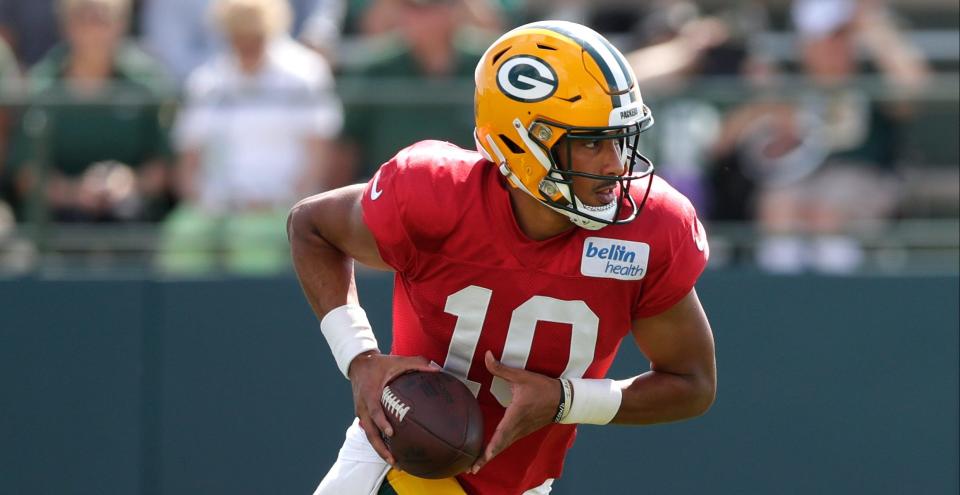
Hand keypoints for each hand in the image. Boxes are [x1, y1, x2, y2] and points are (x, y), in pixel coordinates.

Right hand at [347, 351, 436, 464]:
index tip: (391, 434)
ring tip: (395, 462)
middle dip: (381, 449)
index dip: (382, 423)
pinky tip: (391, 451)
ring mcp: (362, 413)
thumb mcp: (397, 361)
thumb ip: (417, 363)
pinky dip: (379, 443)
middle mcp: (364, 407)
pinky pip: (370, 432)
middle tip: (394, 460)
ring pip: (369, 436)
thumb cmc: (379, 363)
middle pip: (370, 433)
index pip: (375, 412)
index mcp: (371, 394)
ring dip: (380, 450)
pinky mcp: (362, 416)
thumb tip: (437, 369)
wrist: (358, 364)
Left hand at [470, 351, 560, 473]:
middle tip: (471, 469)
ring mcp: (522, 431)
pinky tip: (490, 451)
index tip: (481, 458)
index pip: (501, 434)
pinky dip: (498, 448)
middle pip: (500, 446)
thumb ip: (501, 368)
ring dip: (490, 455)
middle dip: (485, 458)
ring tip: (475, 465)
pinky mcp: (524, 430)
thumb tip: (486, 356)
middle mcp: (518, 427)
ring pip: (504, 445)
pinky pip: (508, 442)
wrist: (563, 398)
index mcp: (516, 415)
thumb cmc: (542, 387)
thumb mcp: (521, 376)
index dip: (490, 447)